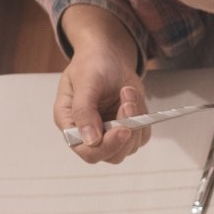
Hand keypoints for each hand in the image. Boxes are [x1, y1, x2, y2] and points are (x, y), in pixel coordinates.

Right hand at [56, 7, 149, 164]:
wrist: (109, 57)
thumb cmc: (91, 66)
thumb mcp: (84, 82)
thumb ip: (84, 110)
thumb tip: (90, 141)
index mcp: (70, 123)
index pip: (86, 151)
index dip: (105, 146)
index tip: (122, 129)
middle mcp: (89, 134)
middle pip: (111, 155)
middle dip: (125, 134)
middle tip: (128, 105)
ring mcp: (110, 134)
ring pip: (130, 146)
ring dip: (135, 121)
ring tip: (127, 91)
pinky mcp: (129, 130)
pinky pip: (142, 135)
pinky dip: (143, 118)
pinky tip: (132, 96)